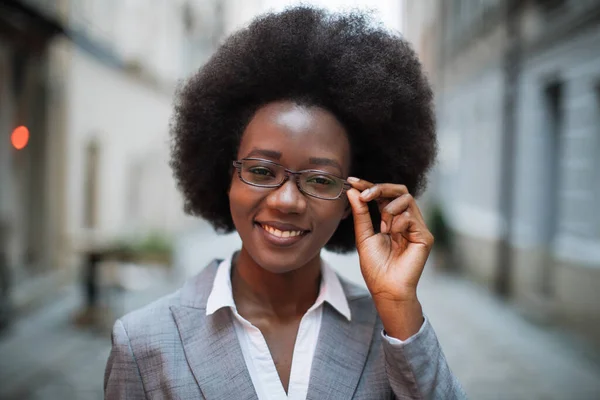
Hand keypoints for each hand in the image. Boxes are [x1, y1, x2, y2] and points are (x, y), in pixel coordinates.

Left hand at [346, 177, 433, 337]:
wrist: (385, 288)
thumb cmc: (375, 266)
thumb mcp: (363, 236)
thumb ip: (360, 213)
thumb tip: (352, 191)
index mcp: (391, 219)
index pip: (383, 195)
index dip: (368, 185)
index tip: (351, 181)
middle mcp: (406, 220)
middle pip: (399, 190)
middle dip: (380, 188)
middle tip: (364, 194)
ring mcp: (417, 227)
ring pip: (406, 199)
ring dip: (388, 209)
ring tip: (382, 227)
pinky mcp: (425, 236)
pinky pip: (410, 216)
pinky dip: (397, 222)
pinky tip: (392, 235)